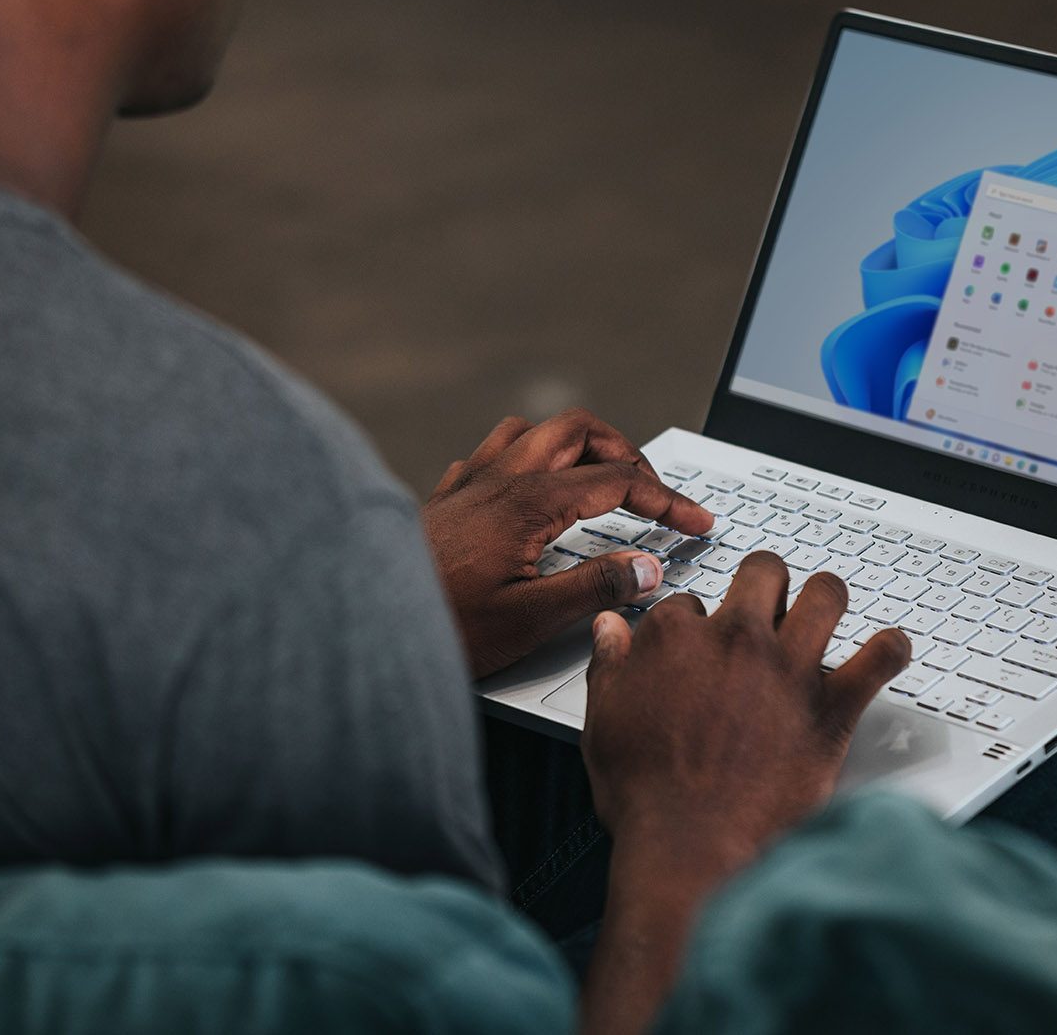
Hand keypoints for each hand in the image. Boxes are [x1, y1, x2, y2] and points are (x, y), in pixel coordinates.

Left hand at [421, 409, 714, 678]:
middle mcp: (498, 478)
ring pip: (533, 432)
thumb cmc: (438, 627)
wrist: (361, 625)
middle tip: (653, 490)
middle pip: (578, 431)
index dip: (667, 499)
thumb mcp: (529, 620)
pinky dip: (528, 460)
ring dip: (575, 445)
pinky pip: (493, 453)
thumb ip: (595, 588)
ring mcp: (468, 483)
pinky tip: (530, 492)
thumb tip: (646, 567)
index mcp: (527, 501)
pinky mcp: (446, 498)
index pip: (617, 480)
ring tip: (599, 478)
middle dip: (625, 452)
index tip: (695, 521)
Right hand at [574, 552, 909, 1034]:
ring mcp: (789, 669)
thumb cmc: (646, 794)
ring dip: (827, 599)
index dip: (696, 624)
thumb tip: (610, 629)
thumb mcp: (604, 720)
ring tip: (825, 611)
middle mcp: (737, 639)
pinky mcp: (831, 707)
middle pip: (763, 573)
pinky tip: (888, 651)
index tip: (699, 646)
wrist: (691, 848)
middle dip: (765, 583)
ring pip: (827, 594)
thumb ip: (610, 665)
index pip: (690, 602)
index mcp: (677, 638)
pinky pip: (880, 658)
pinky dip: (891, 650)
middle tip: (767, 607)